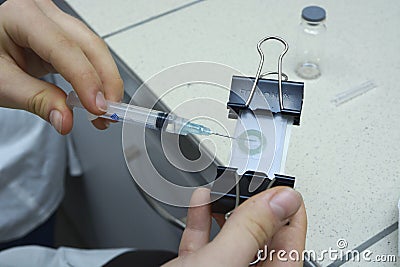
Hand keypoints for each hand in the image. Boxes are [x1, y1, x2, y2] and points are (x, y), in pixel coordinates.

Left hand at [0, 0, 122, 133]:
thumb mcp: (2, 82)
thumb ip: (36, 100)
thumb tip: (65, 119)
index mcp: (23, 16)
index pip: (64, 47)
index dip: (85, 79)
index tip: (96, 107)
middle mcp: (46, 14)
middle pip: (90, 45)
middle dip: (106, 81)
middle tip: (107, 111)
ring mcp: (58, 24)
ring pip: (95, 50)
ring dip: (105, 83)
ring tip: (102, 111)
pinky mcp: (65, 38)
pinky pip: (90, 56)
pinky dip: (97, 79)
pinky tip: (97, 98)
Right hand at [164, 187, 306, 266]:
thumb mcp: (222, 264)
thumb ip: (252, 230)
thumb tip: (283, 200)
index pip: (292, 247)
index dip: (289, 213)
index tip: (284, 189)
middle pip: (262, 239)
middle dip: (254, 207)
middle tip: (251, 183)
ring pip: (232, 238)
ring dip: (227, 209)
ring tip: (227, 188)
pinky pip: (205, 242)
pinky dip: (202, 219)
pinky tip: (201, 201)